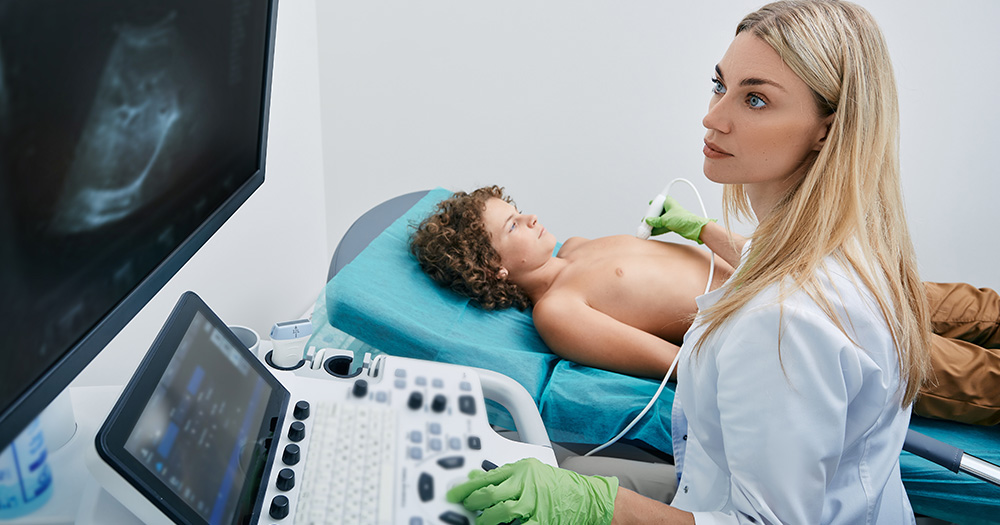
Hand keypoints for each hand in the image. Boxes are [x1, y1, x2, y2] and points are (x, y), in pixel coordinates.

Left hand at [446, 457, 618, 524]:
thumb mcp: (530, 470)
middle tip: (465, 509)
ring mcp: (533, 502)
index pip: (485, 476)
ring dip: (487, 519)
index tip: (454, 494)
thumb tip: (477, 477)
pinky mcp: (540, 519)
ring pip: (500, 512)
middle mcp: (524, 483)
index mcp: (520, 469)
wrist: (587, 497)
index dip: (466, 487)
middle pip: (489, 493)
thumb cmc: (559, 485)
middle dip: (473, 503)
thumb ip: (504, 474)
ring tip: (482, 521)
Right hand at [644, 196, 714, 243]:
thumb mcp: (665, 219)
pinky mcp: (673, 224)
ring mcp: (672, 217)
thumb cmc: (683, 219)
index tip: (648, 207)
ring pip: (660, 220)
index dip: (653, 204)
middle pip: (658, 212)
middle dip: (651, 217)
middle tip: (645, 220)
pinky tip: (652, 232)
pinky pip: (663, 226)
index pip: (659, 200)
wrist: (692, 228)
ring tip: (646, 228)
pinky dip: (657, 229)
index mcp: (669, 202)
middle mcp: (670, 209)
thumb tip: (648, 221)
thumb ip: (655, 221)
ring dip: (654, 224)